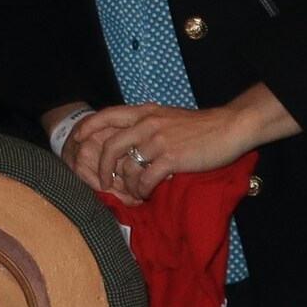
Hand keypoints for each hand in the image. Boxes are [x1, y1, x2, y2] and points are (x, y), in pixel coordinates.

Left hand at [63, 98, 265, 203]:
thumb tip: (128, 142)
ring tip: (134, 192)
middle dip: (101, 167)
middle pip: (109, 146)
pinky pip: (146, 179)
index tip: (77, 139)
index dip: (88, 127)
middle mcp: (147, 123)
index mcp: (144, 112)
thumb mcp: (167, 117)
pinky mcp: (171, 157)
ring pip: (127, 167)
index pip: (107, 115)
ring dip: (127, 184)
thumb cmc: (200, 126)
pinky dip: (142, 190)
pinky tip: (147, 193)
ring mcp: (158, 140)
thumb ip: (147, 125)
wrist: (229, 128)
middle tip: (103, 182)